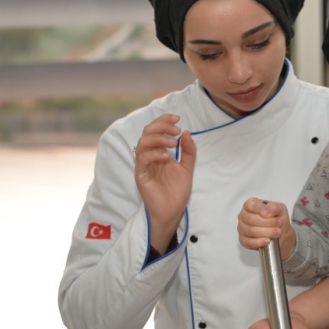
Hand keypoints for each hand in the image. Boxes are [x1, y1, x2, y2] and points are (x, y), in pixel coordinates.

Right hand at [134, 114, 196, 252]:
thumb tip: (186, 132)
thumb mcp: (187, 167)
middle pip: (147, 132)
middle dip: (161, 126)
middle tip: (175, 129)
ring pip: (142, 143)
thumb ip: (188, 151)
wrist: (173, 211)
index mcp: (159, 152)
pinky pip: (142, 159)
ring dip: (158, 139)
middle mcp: (149, 156)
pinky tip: (165, 156)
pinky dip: (153, 154)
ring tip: (173, 143)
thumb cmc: (177, 191)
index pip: (156, 130)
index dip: (164, 120)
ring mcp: (144, 165)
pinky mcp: (141, 175)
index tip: (178, 118)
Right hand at [237, 197, 295, 259]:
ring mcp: (242, 228)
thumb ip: (274, 207)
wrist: (281, 235)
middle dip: (267, 222)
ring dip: (266, 232)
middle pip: (250, 219)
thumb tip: (264, 211)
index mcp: (251, 205)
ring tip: (277, 232)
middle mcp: (244, 216)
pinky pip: (248, 242)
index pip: (250, 205)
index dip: (260, 209)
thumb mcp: (281, 209)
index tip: (270, 214)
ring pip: (250, 231)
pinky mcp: (244, 240)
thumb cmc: (278, 220)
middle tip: (278, 224)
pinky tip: (267, 240)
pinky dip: (259, 242)